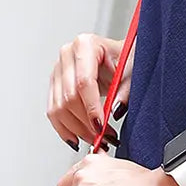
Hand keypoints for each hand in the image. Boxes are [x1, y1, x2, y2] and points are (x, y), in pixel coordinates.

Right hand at [47, 33, 132, 150]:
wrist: (117, 56)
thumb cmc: (125, 58)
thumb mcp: (132, 70)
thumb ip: (125, 90)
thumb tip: (114, 111)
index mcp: (85, 44)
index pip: (84, 82)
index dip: (92, 108)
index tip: (101, 126)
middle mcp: (67, 55)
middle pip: (69, 97)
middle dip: (86, 123)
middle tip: (103, 137)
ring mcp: (58, 69)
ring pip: (58, 108)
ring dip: (76, 129)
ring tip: (95, 140)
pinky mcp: (55, 84)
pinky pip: (53, 111)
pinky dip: (64, 129)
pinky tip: (76, 138)